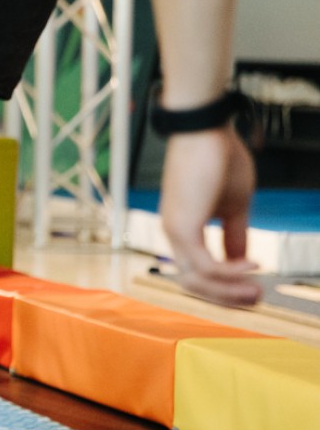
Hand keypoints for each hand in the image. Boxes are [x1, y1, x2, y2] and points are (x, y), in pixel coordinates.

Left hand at [160, 125, 262, 306]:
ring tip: (256, 289)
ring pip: (196, 279)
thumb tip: (241, 261)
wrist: (204, 130)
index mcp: (183, 228)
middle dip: (226, 297)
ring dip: (229, 290)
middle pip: (193, 283)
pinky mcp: (181, 225)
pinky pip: (205, 264)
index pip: (198, 271)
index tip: (255, 291)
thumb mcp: (234, 205)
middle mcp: (173, 233)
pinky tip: (252, 266)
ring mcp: (174, 230)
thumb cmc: (217, 159)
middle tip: (257, 300)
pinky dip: (230, 271)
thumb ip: (234, 235)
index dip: (226, 287)